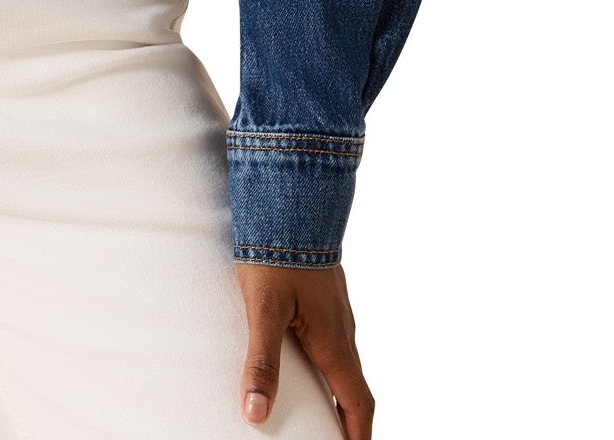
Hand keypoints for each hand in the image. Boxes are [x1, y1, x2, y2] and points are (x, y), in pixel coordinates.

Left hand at [236, 262, 372, 435]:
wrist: (292, 198)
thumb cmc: (279, 253)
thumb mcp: (264, 311)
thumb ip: (261, 362)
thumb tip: (255, 412)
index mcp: (334, 342)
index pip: (358, 402)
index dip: (358, 434)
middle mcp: (342, 328)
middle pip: (352, 384)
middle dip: (347, 415)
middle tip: (332, 433)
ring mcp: (336, 307)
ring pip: (341, 356)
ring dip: (335, 384)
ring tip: (316, 400)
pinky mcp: (324, 289)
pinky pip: (330, 332)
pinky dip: (324, 354)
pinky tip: (300, 347)